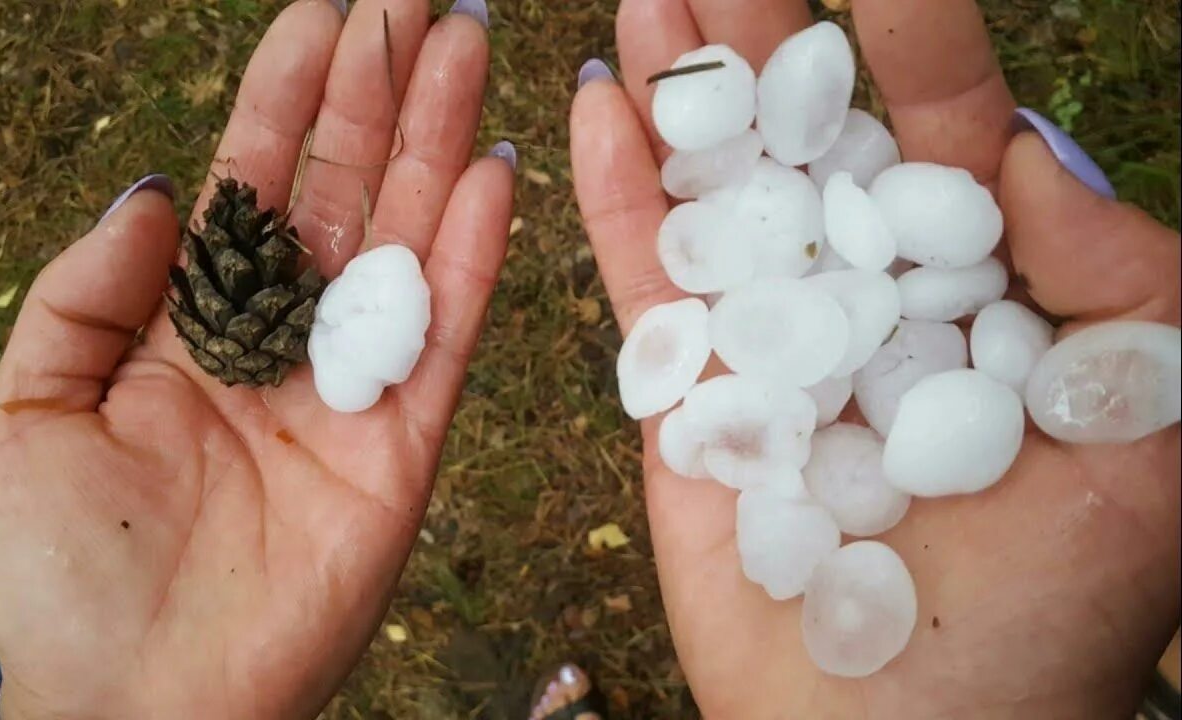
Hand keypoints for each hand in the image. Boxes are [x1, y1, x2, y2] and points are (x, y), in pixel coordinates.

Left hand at [0, 1, 511, 716]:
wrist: (140, 702)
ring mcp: (353, 385)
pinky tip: (494, 167)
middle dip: (381, 92)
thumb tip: (165, 187)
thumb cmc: (66, 569)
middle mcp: (285, 337)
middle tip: (420, 4)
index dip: (287, 93)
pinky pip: (448, 329)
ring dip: (439, 141)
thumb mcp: (28, 405)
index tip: (324, 10)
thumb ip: (90, 288)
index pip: (252, 179)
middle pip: (343, 190)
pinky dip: (474, 250)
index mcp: (198, 321)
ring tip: (466, 47)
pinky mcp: (407, 442)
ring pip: (405, 237)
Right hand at [570, 1, 1179, 716]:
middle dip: (767, 37)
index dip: (915, 41)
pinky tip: (599, 104)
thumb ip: (1124, 280)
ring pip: (717, 192)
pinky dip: (620, 197)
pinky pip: (646, 284)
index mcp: (973, 289)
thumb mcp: (1156, 431)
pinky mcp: (686, 398)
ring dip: (683, 90)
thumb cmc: (1063, 610)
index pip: (939, 131)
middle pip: (809, 140)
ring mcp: (766, 341)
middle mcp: (863, 296)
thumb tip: (1024, 152)